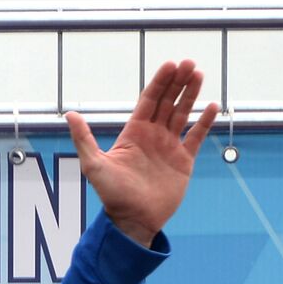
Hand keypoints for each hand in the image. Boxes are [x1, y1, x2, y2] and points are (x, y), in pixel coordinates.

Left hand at [65, 60, 218, 247]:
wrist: (134, 220)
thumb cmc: (112, 195)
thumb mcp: (94, 165)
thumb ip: (84, 139)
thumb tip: (70, 115)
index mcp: (133, 133)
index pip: (148, 101)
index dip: (159, 82)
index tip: (170, 65)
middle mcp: (152, 136)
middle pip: (167, 102)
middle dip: (178, 82)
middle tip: (189, 63)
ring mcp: (169, 147)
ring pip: (182, 114)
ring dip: (191, 95)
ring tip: (199, 75)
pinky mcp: (183, 161)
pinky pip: (196, 136)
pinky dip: (204, 122)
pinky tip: (212, 106)